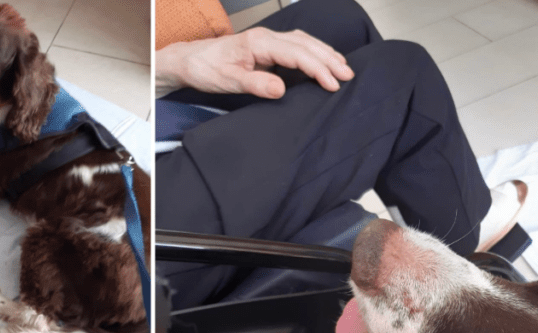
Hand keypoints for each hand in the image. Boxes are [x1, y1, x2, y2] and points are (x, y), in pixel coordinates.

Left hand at [155, 27, 353, 98]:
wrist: (189, 61)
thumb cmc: (206, 70)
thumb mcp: (228, 81)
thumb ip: (255, 84)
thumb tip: (281, 89)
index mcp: (259, 43)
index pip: (297, 54)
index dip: (318, 68)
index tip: (333, 83)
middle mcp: (266, 37)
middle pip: (306, 44)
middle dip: (329, 59)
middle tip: (348, 75)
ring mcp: (267, 40)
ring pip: (303, 42)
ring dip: (324, 53)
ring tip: (343, 68)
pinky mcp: (266, 47)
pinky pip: (296, 45)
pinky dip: (313, 52)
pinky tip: (322, 61)